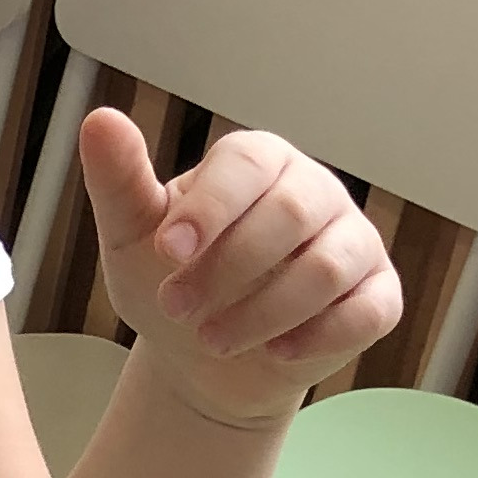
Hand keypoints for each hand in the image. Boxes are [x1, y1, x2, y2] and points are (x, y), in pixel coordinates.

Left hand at [82, 110, 398, 426]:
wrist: (202, 357)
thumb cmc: (173, 281)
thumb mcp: (132, 236)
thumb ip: (119, 180)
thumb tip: (100, 119)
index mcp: (259, 162)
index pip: (248, 164)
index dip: (210, 207)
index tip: (168, 251)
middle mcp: (315, 192)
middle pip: (292, 215)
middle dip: (228, 268)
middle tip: (176, 307)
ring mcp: (352, 243)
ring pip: (326, 269)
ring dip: (262, 313)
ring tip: (211, 339)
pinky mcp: (376, 296)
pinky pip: (368, 311)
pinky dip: (318, 337)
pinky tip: (274, 352)